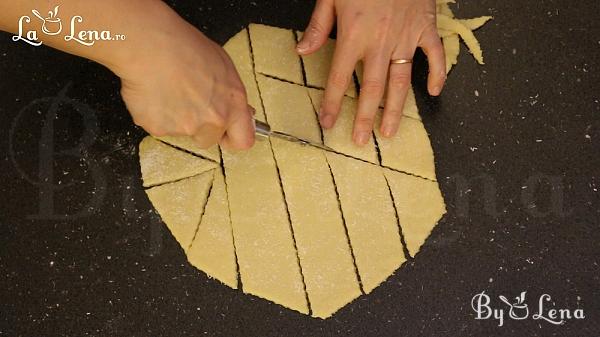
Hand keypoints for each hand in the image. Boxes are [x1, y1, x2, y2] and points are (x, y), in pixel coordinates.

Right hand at [114, 6, 254, 149]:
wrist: (151, 45)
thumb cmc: (186, 47)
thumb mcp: (223, 66)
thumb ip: (230, 96)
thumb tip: (235, 110)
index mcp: (233, 105)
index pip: (243, 140)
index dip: (233, 138)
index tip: (226, 135)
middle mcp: (213, 121)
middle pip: (208, 139)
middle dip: (199, 127)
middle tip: (188, 101)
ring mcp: (186, 128)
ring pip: (182, 132)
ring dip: (176, 119)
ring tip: (168, 90)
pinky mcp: (159, 129)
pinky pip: (159, 126)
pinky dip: (156, 114)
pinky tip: (154, 93)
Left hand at [297, 0, 445, 144]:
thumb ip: (318, 26)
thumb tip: (302, 52)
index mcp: (354, 34)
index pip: (340, 78)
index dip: (331, 103)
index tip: (327, 124)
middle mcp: (380, 42)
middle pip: (372, 88)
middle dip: (364, 117)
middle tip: (360, 141)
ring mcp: (405, 36)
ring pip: (401, 80)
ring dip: (396, 110)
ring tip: (389, 132)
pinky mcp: (426, 27)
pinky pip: (434, 55)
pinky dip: (437, 73)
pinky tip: (433, 92)